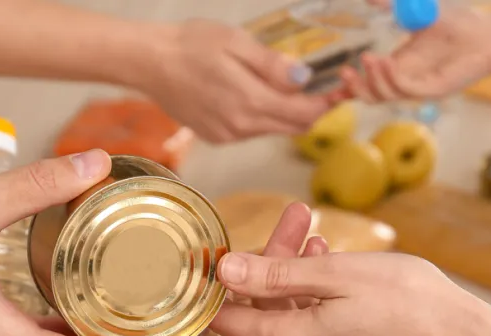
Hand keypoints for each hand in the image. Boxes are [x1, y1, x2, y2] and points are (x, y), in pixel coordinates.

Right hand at [142, 20, 331, 142]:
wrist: (150, 63)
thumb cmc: (190, 45)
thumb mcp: (237, 43)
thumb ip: (272, 65)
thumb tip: (303, 80)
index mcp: (250, 102)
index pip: (303, 114)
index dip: (326, 104)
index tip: (340, 90)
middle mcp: (241, 127)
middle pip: (292, 127)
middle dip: (311, 110)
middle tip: (324, 89)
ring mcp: (228, 135)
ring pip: (273, 129)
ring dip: (286, 113)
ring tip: (288, 87)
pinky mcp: (217, 136)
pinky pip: (252, 130)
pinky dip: (263, 116)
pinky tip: (255, 95)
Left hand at [211, 244, 477, 335]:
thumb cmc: (409, 304)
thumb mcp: (336, 275)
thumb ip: (274, 275)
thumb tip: (225, 271)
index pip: (227, 320)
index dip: (221, 284)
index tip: (224, 251)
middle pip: (265, 310)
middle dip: (274, 260)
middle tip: (297, 216)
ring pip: (293, 315)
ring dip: (298, 274)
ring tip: (319, 233)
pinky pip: (317, 328)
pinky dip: (318, 297)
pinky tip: (334, 266)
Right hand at [332, 5, 490, 103]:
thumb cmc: (460, 24)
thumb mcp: (418, 10)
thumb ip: (393, 4)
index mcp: (400, 65)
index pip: (369, 82)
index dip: (349, 86)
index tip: (333, 82)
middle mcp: (407, 80)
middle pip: (372, 94)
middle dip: (354, 87)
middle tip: (345, 70)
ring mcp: (420, 87)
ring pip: (385, 95)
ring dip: (372, 80)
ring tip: (368, 59)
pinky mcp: (434, 89)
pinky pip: (406, 89)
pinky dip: (391, 79)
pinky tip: (384, 62)